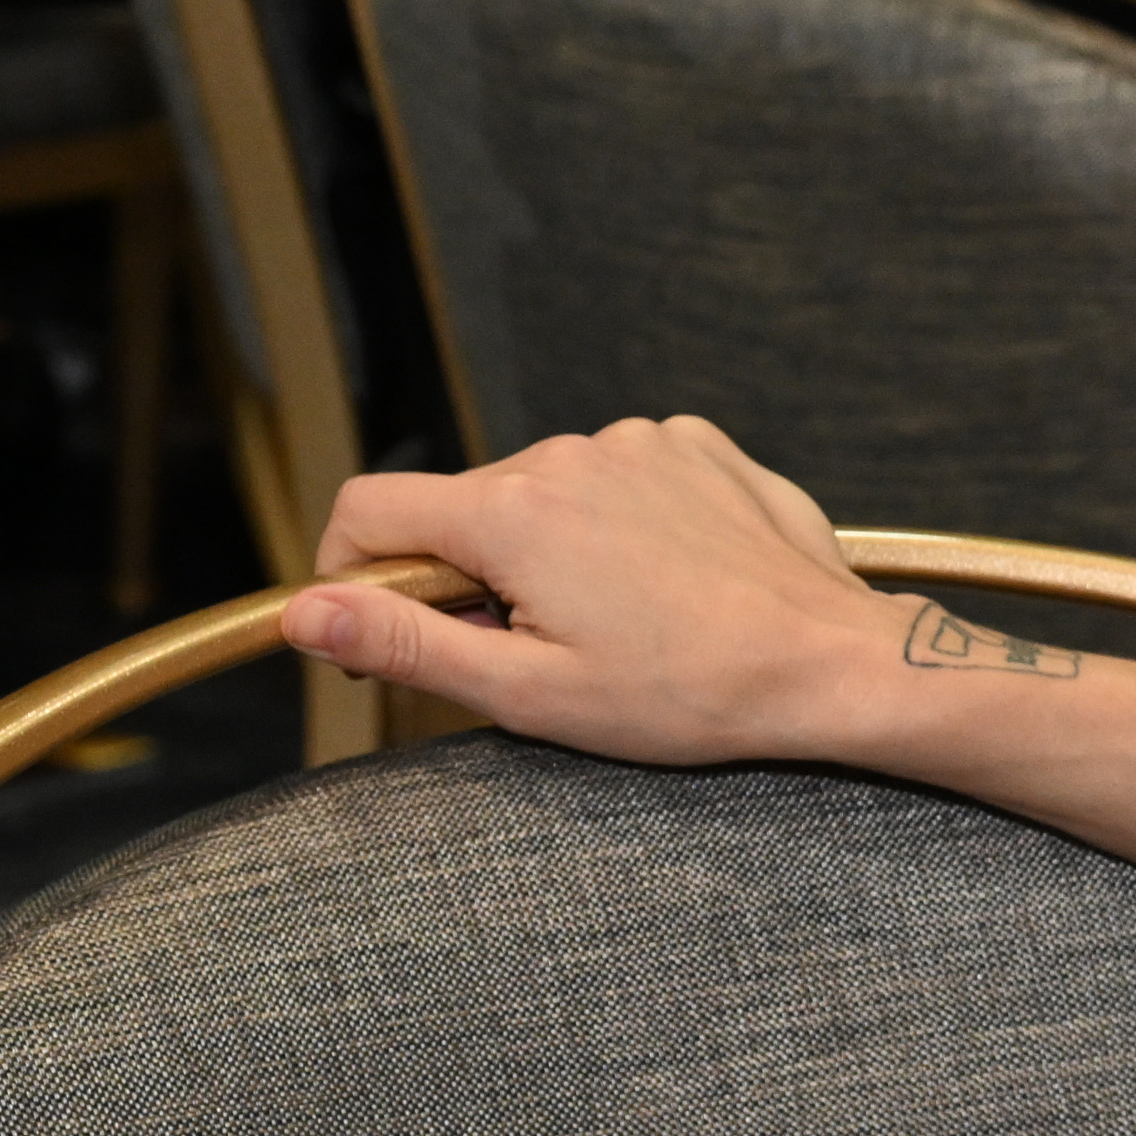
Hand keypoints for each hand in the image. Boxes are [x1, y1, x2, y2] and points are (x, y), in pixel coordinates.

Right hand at [283, 415, 929, 763]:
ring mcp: (643, 441)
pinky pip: (621, 477)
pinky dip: (622, 524)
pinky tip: (668, 582)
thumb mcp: (526, 691)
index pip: (369, 511)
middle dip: (469, 575)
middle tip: (534, 651)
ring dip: (551, 550)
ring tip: (619, 622)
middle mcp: (571, 453)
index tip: (391, 632)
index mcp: (513, 511)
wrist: (831, 664)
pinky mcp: (700, 446)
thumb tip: (304, 614)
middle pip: (462, 506)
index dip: (355, 576)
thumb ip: (403, 644)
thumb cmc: (688, 693)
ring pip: (544, 493)